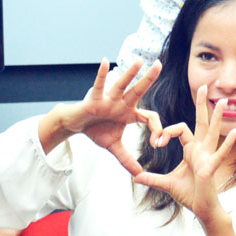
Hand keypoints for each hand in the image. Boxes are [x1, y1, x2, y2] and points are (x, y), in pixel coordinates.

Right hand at [40, 58, 165, 175]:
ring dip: (130, 74)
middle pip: (139, 90)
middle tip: (159, 63)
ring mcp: (109, 100)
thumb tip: (138, 175)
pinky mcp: (94, 100)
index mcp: (130, 113)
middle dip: (149, 78)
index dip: (157, 129)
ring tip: (138, 61)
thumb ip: (126, 158)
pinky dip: (101, 74)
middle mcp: (122, 103)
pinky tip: (105, 61)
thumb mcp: (114, 146)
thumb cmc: (96, 130)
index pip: (150, 118)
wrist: (76, 125)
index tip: (158, 144)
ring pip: (121, 85)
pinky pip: (99, 85)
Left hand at [132, 84, 235, 228]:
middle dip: (201, 104)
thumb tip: (136, 176)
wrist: (202, 209)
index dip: (166, 132)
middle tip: (203, 86)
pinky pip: (221, 152)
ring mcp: (208, 156)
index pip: (180, 130)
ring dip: (218, 116)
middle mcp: (201, 150)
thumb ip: (152, 178)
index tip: (156, 142)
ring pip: (213, 132)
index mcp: (191, 150)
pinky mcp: (211, 166)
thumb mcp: (166, 183)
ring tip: (223, 102)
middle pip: (201, 122)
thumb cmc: (189, 195)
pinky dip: (229, 142)